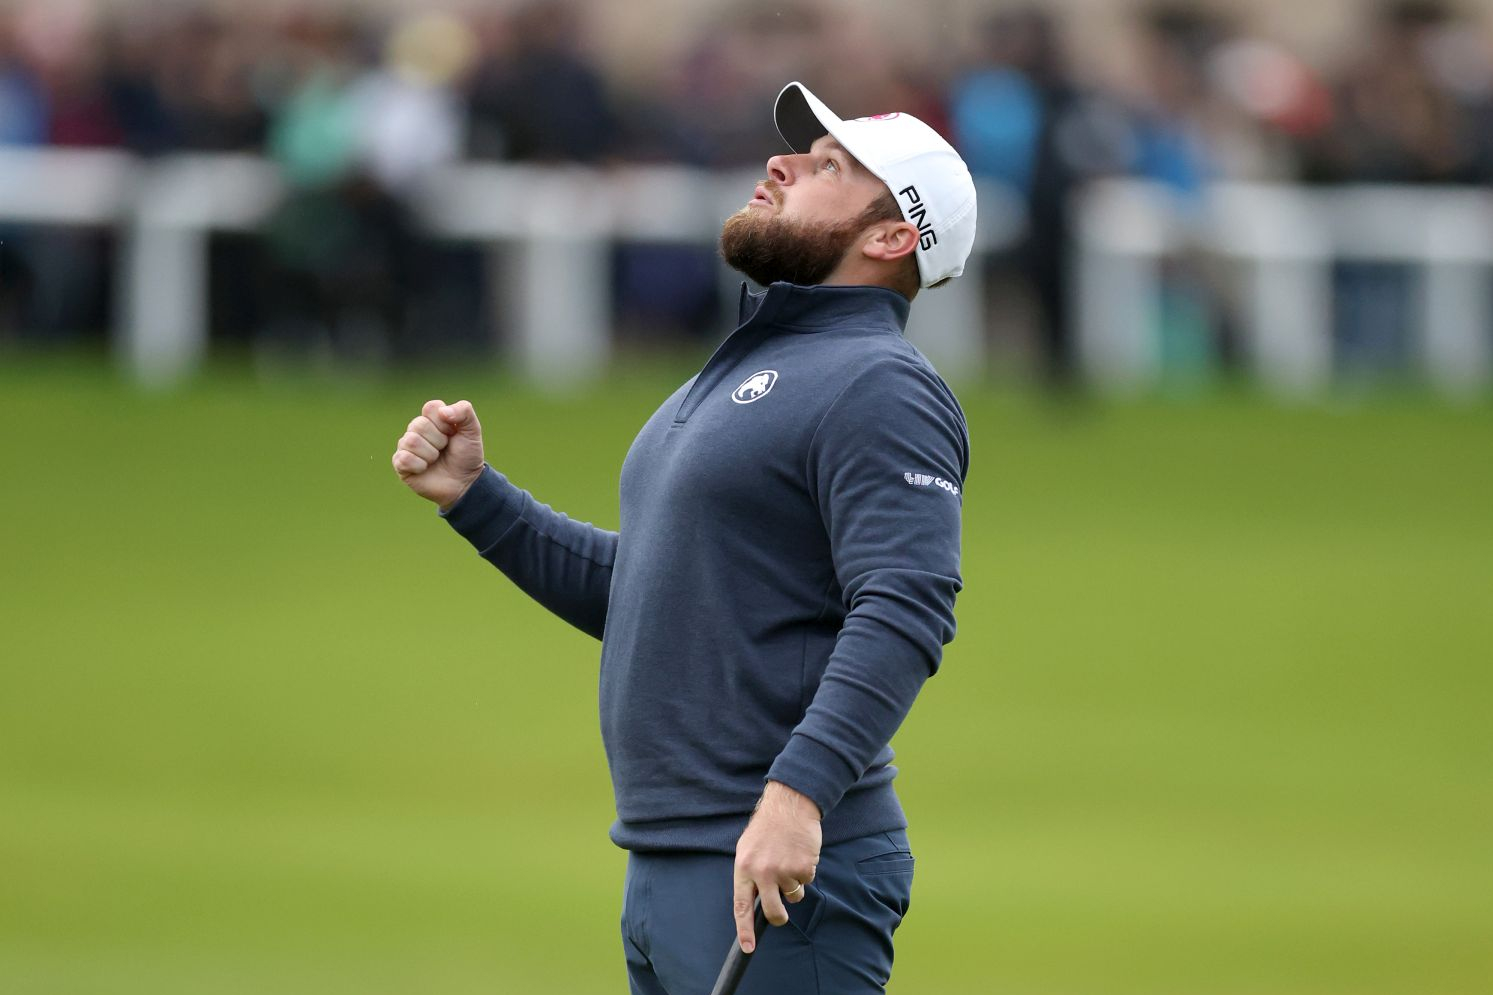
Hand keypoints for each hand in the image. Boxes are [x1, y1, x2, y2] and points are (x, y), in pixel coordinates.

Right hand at [392, 399, 484, 509]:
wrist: (464, 482)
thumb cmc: (467, 455)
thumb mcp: (472, 430)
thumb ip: (464, 411)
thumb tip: (443, 411)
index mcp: (432, 418)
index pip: (431, 407)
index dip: (444, 422)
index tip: (452, 433)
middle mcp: (416, 430)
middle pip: (419, 424)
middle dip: (439, 440)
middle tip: (444, 449)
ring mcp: (407, 446)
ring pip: (411, 441)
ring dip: (430, 454)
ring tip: (436, 459)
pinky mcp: (400, 463)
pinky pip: (404, 458)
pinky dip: (420, 465)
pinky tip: (425, 469)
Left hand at [732, 781, 821, 952]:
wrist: (790, 805)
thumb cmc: (767, 828)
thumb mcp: (748, 849)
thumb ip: (750, 875)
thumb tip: (754, 901)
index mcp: (744, 868)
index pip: (742, 907)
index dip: (745, 930)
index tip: (748, 948)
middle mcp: (763, 873)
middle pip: (772, 911)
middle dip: (779, 917)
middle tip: (781, 913)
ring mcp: (784, 871)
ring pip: (793, 895)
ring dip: (794, 883)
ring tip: (789, 858)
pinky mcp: (803, 868)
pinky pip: (807, 881)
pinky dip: (805, 870)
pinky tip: (799, 852)